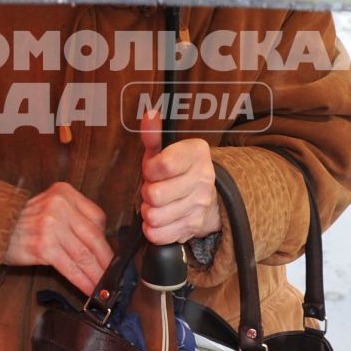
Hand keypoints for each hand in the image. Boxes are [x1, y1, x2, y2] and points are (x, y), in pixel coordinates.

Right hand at [5, 182, 112, 294]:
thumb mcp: (49, 207)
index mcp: (64, 192)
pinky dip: (82, 281)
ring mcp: (51, 226)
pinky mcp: (43, 246)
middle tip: (115, 278)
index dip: (107, 241)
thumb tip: (101, 248)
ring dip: (97, 275)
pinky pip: (70, 267)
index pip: (97, 217)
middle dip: (107, 261)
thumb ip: (73, 218)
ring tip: (105, 289)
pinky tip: (88, 290)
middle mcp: (59, 206)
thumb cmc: (23, 223)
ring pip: (84, 254)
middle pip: (93, 237)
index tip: (113, 257)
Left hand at [137, 110, 220, 246]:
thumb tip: (149, 116)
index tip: (153, 170)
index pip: (163, 165)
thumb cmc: (176, 170)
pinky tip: (161, 218)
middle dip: (147, 193)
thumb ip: (153, 135)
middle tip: (154, 188)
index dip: (149, 170)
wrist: (203, 196)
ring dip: (149, 211)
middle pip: (155, 195)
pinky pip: (159, 235)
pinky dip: (153, 230)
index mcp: (197, 154)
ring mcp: (200, 205)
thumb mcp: (163, 150)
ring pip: (154, 216)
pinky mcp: (193, 227)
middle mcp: (204, 179)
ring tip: (157, 204)